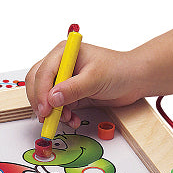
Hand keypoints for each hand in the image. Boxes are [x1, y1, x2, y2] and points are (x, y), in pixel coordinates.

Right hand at [25, 43, 145, 126]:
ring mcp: (64, 80)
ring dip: (54, 112)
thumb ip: (73, 88)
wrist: (135, 80)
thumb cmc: (119, 70)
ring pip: (45, 98)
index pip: (43, 72)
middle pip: (37, 84)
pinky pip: (57, 107)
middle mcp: (61, 65)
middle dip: (42, 102)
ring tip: (68, 118)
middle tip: (48, 118)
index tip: (45, 109)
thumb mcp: (95, 78)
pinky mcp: (69, 94)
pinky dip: (62, 116)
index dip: (41, 92)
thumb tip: (52, 98)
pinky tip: (73, 119)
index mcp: (64, 53)